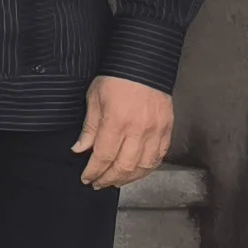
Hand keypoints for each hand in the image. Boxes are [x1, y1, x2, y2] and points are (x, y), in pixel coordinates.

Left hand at [75, 74, 174, 190]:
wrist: (144, 64)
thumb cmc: (115, 78)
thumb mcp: (94, 99)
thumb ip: (89, 128)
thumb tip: (80, 149)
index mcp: (116, 122)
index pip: (103, 157)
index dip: (93, 171)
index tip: (86, 178)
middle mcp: (138, 130)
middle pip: (124, 167)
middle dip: (109, 179)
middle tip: (98, 183)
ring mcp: (156, 131)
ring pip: (143, 166)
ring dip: (128, 178)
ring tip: (115, 181)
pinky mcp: (167, 130)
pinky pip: (159, 157)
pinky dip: (147, 168)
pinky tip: (136, 171)